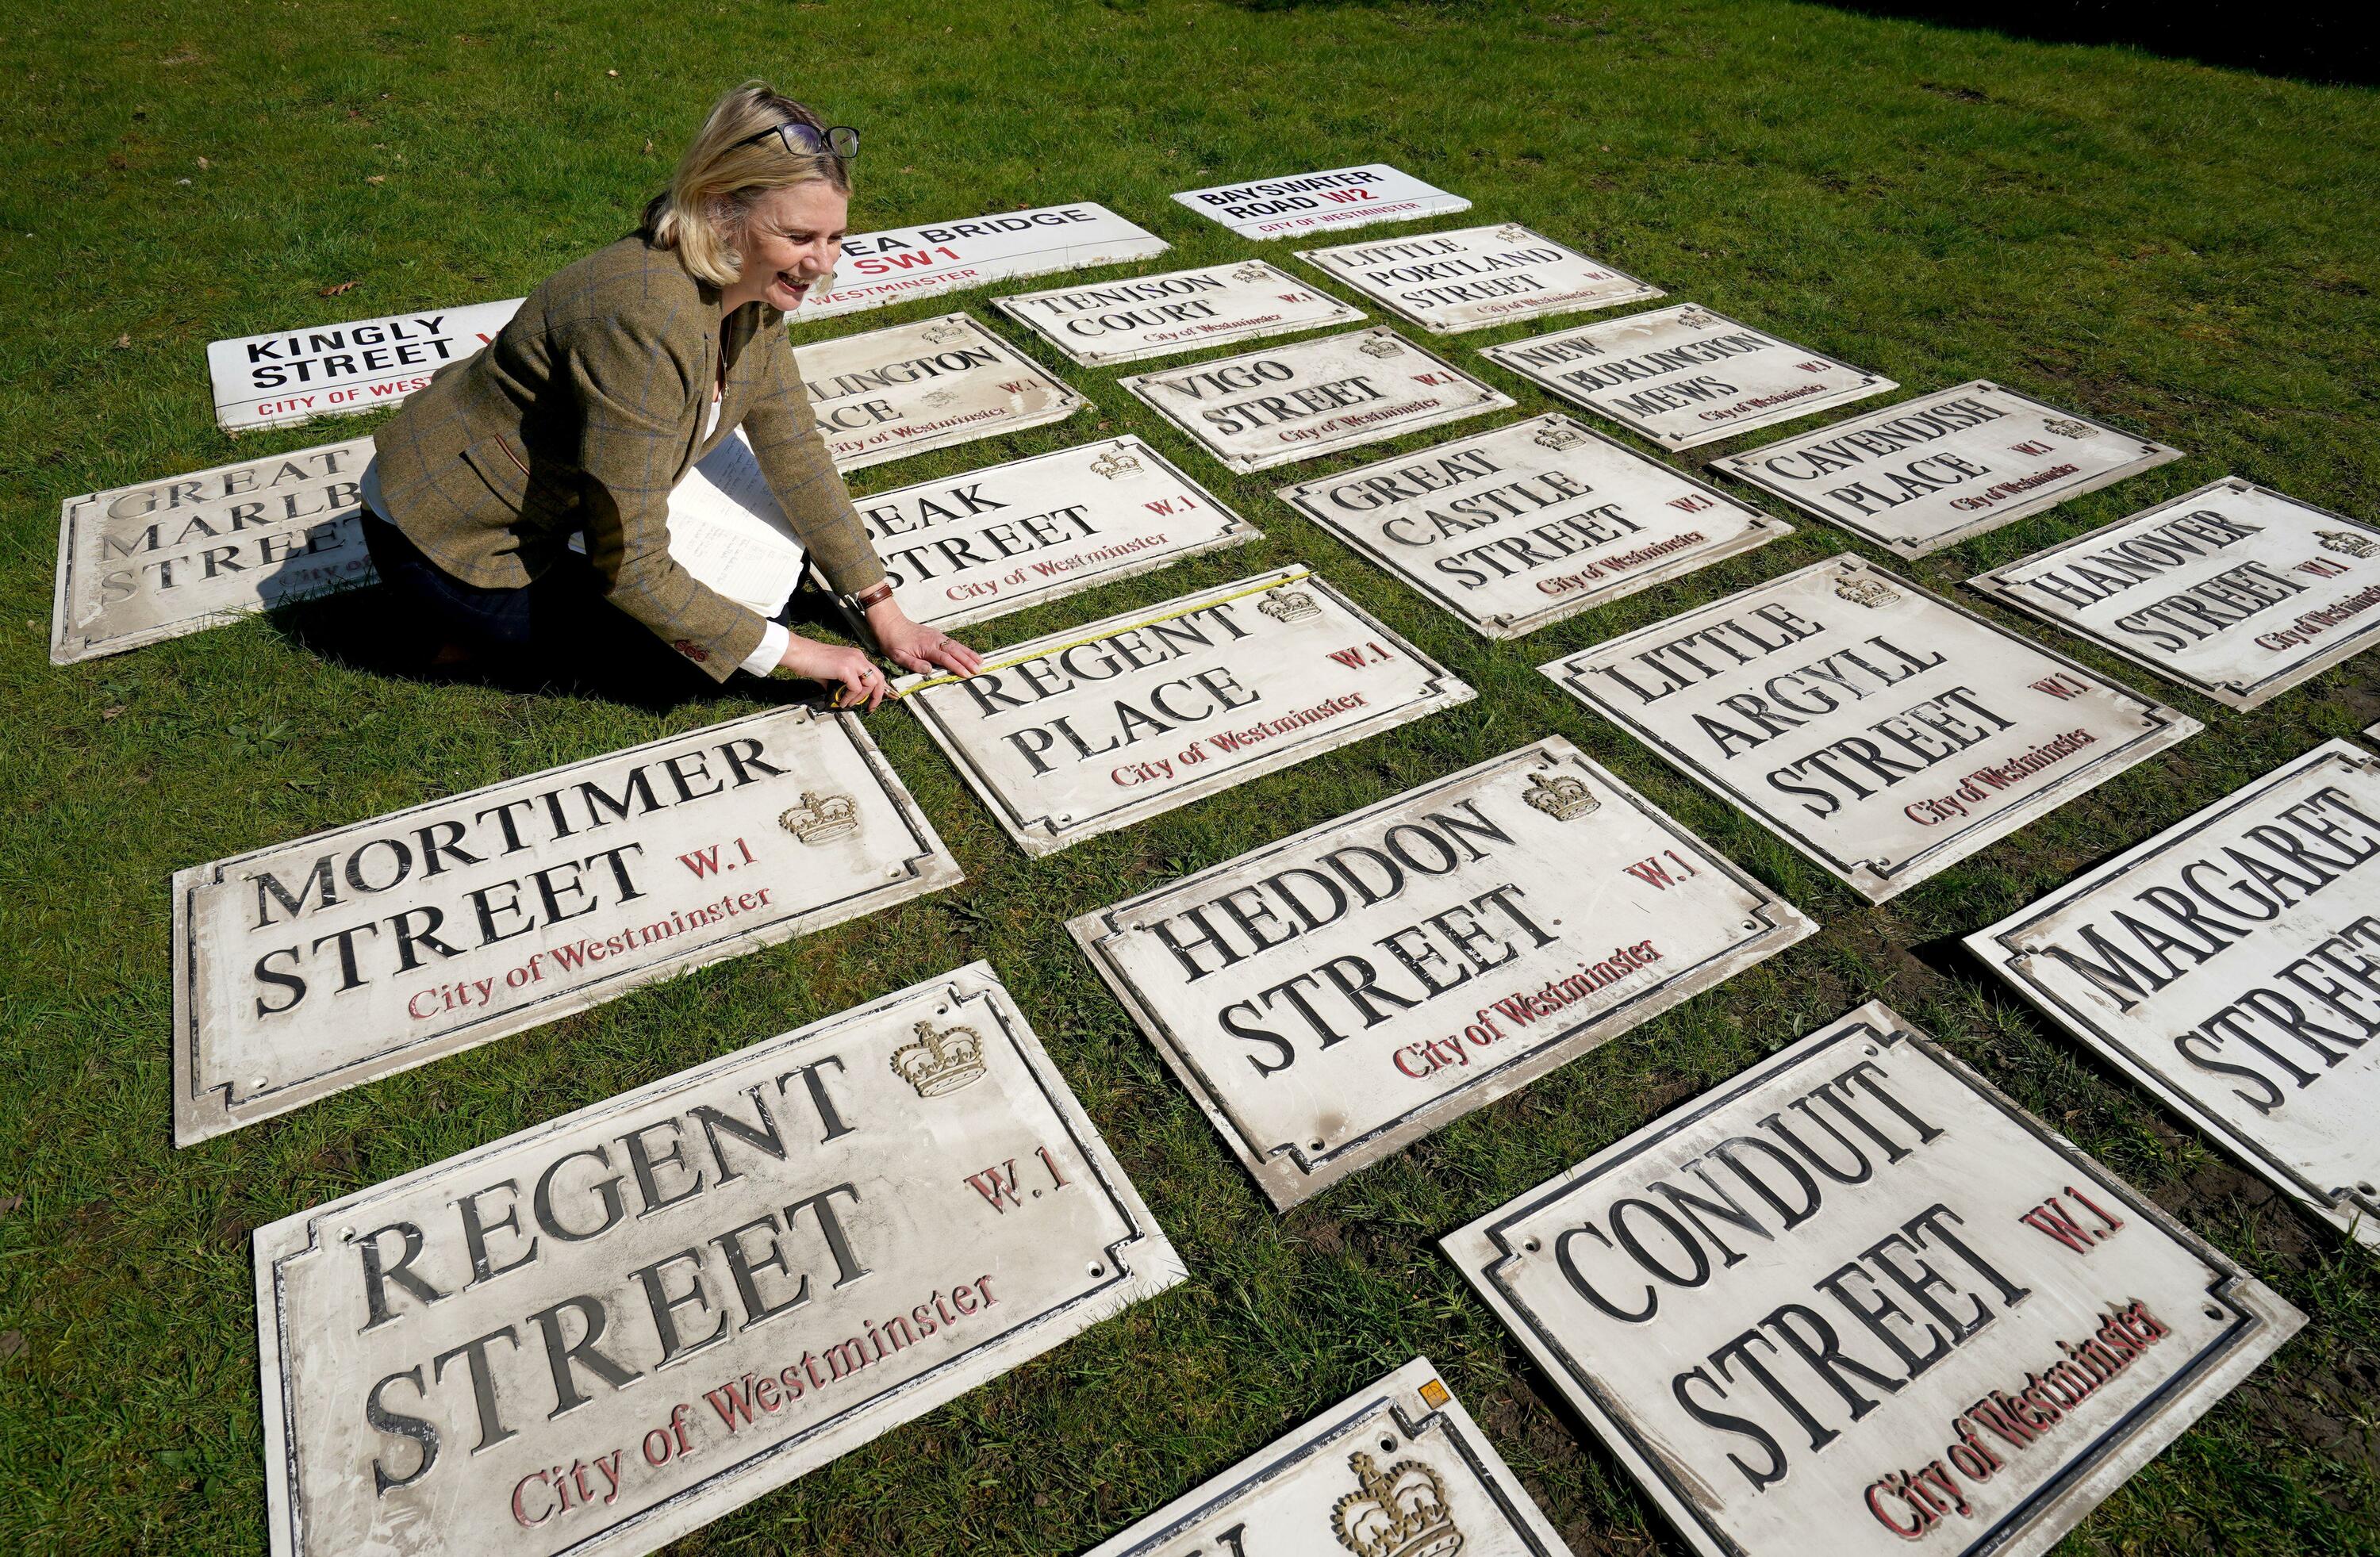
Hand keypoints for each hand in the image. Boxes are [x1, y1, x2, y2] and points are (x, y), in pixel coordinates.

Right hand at [778, 634, 890, 711]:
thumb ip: (841, 682)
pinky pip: (856, 688)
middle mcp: (858, 657)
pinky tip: (842, 701)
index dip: (879, 687)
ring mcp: (854, 661)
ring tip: (850, 703)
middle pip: (879, 678)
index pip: (875, 672)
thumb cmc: (812, 662)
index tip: (874, 700)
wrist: (801, 655)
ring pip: (871, 684)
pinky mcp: (846, 668)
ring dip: (862, 697)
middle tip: (871, 707)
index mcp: (856, 656)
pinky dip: (850, 698)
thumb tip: (841, 696)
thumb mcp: (832, 672)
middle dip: (878, 695)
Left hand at [866, 599, 982, 676]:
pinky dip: (964, 648)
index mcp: (926, 647)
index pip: (945, 659)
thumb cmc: (893, 641)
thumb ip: (914, 664)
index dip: (957, 667)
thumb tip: (929, 671)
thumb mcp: (898, 656)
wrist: (891, 623)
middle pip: (955, 651)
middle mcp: (935, 640)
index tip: (966, 674)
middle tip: (978, 670)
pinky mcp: (937, 635)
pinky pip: (953, 642)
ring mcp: (937, 636)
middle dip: (968, 661)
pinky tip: (969, 653)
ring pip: (957, 646)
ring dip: (969, 654)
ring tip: (980, 662)